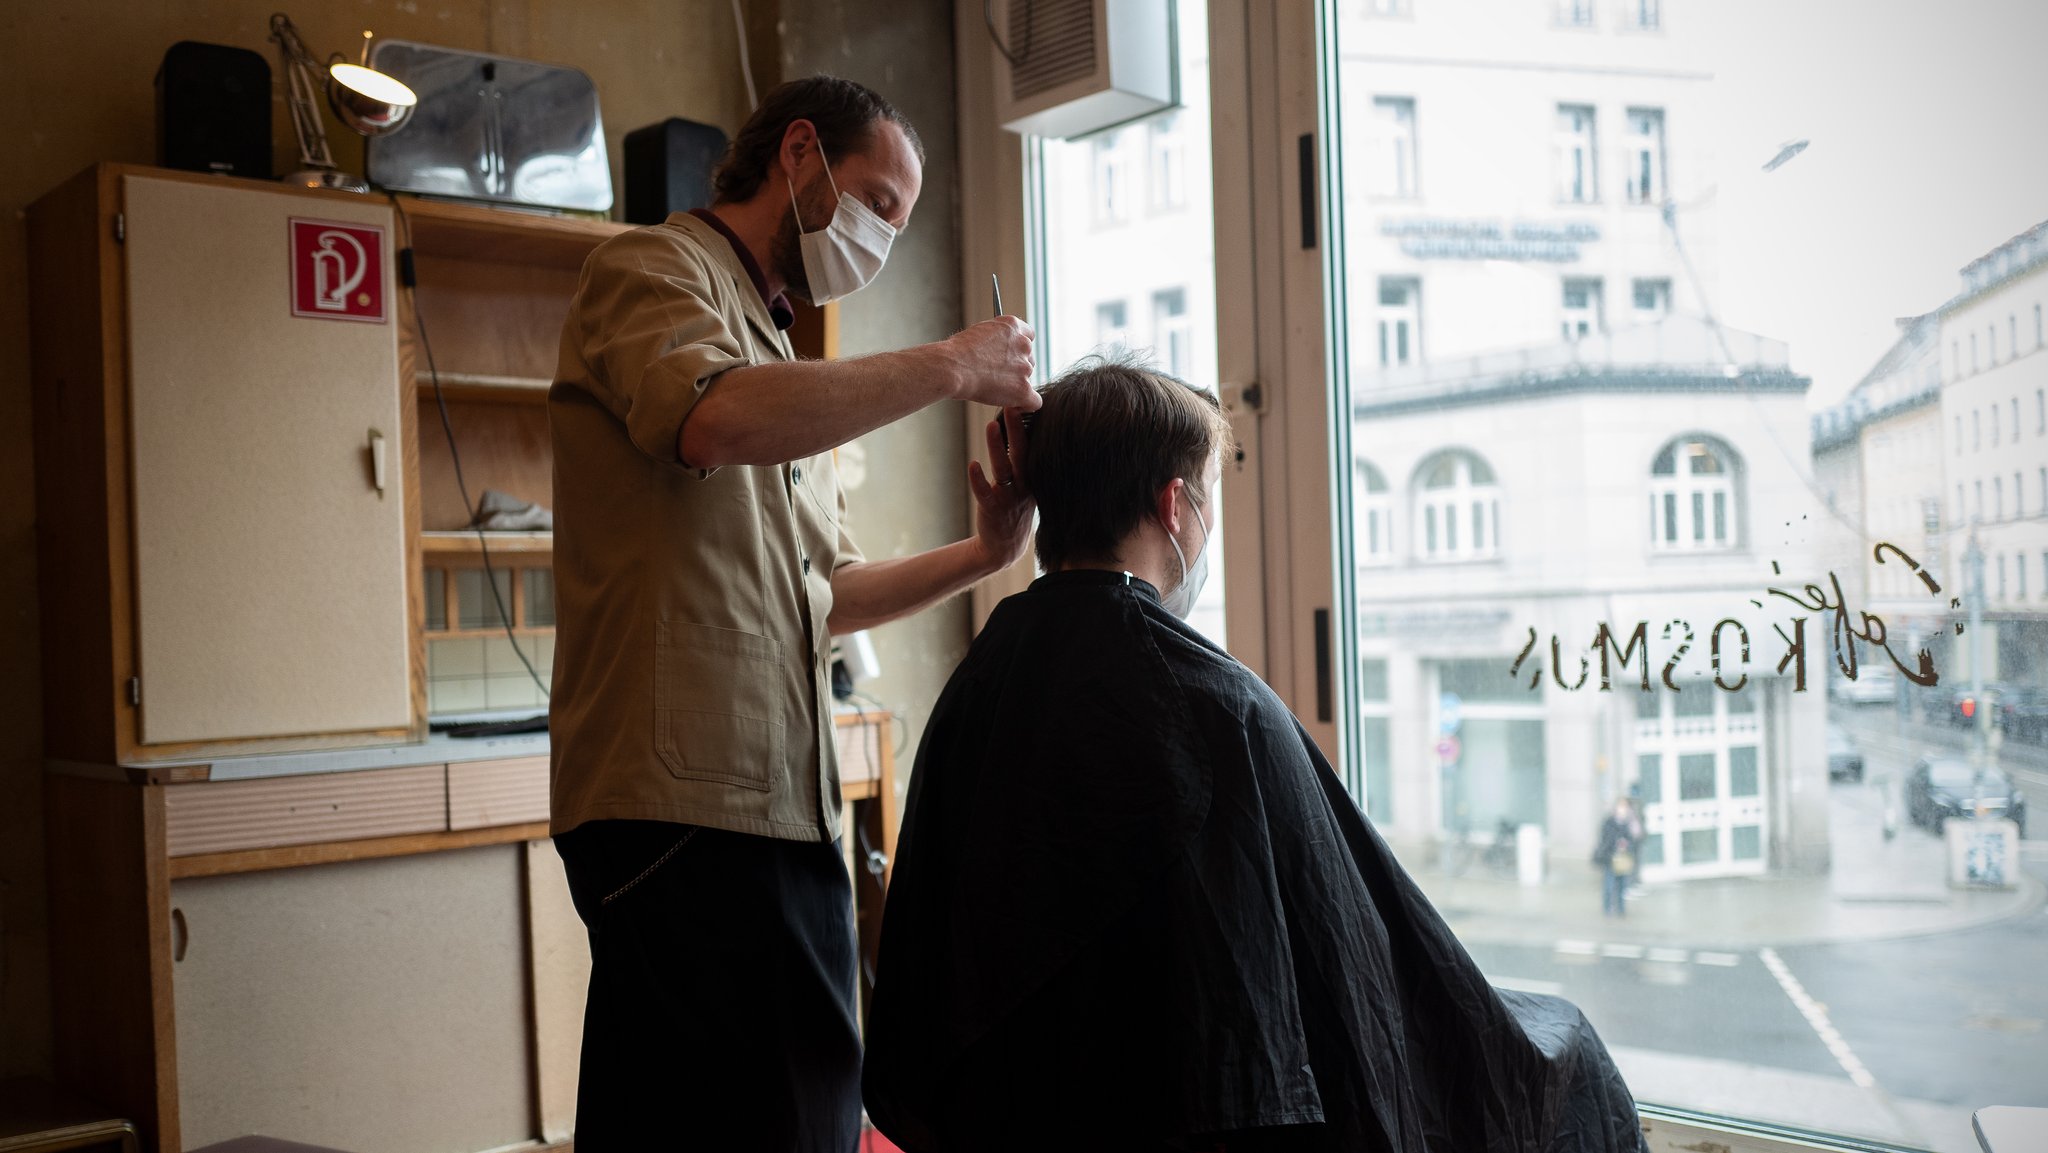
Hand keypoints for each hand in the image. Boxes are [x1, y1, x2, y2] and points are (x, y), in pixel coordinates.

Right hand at [944, 317, 1038, 409]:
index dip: (1017, 349)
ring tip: (992, 389)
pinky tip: (1010, 407)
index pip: (1028, 336)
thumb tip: (998, 354)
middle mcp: (1023, 344)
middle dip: (1015, 369)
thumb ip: (995, 340)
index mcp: (1012, 326)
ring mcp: (1025, 367)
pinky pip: (1034, 402)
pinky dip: (1024, 406)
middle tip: (996, 377)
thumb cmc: (955, 353)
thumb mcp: (978, 334)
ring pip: (1027, 380)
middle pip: (1028, 360)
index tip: (1008, 357)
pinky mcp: (1023, 389)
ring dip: (1015, 386)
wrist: (951, 367)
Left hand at [967, 407, 1034, 571]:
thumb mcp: (1027, 486)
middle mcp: (1025, 486)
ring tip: (991, 425)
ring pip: (1004, 469)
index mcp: (1034, 478)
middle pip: (1023, 453)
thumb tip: (1019, 429)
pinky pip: (985, 492)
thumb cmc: (1015, 508)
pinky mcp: (992, 509)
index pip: (1034, 447)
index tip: (1027, 402)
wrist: (1005, 546)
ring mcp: (1009, 498)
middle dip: (1018, 429)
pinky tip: (973, 464)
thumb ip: (1025, 462)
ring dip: (998, 446)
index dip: (1031, 426)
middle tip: (1014, 406)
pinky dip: (979, 479)